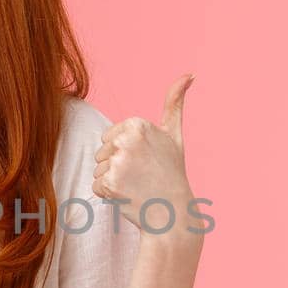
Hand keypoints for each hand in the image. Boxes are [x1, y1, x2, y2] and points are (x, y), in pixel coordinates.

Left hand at [91, 73, 197, 235]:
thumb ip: (175, 102)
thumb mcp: (174, 134)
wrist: (173, 213)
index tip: (147, 160)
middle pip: (102, 153)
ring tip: (136, 186)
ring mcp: (118, 162)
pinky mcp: (109, 183)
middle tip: (142, 176)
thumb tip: (190, 74)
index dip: (126, 152)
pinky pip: (96, 186)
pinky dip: (109, 195)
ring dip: (113, 181)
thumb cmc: (172, 173)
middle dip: (118, 166)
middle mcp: (126, 139)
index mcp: (138, 124)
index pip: (111, 138)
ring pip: (98, 170)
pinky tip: (129, 197)